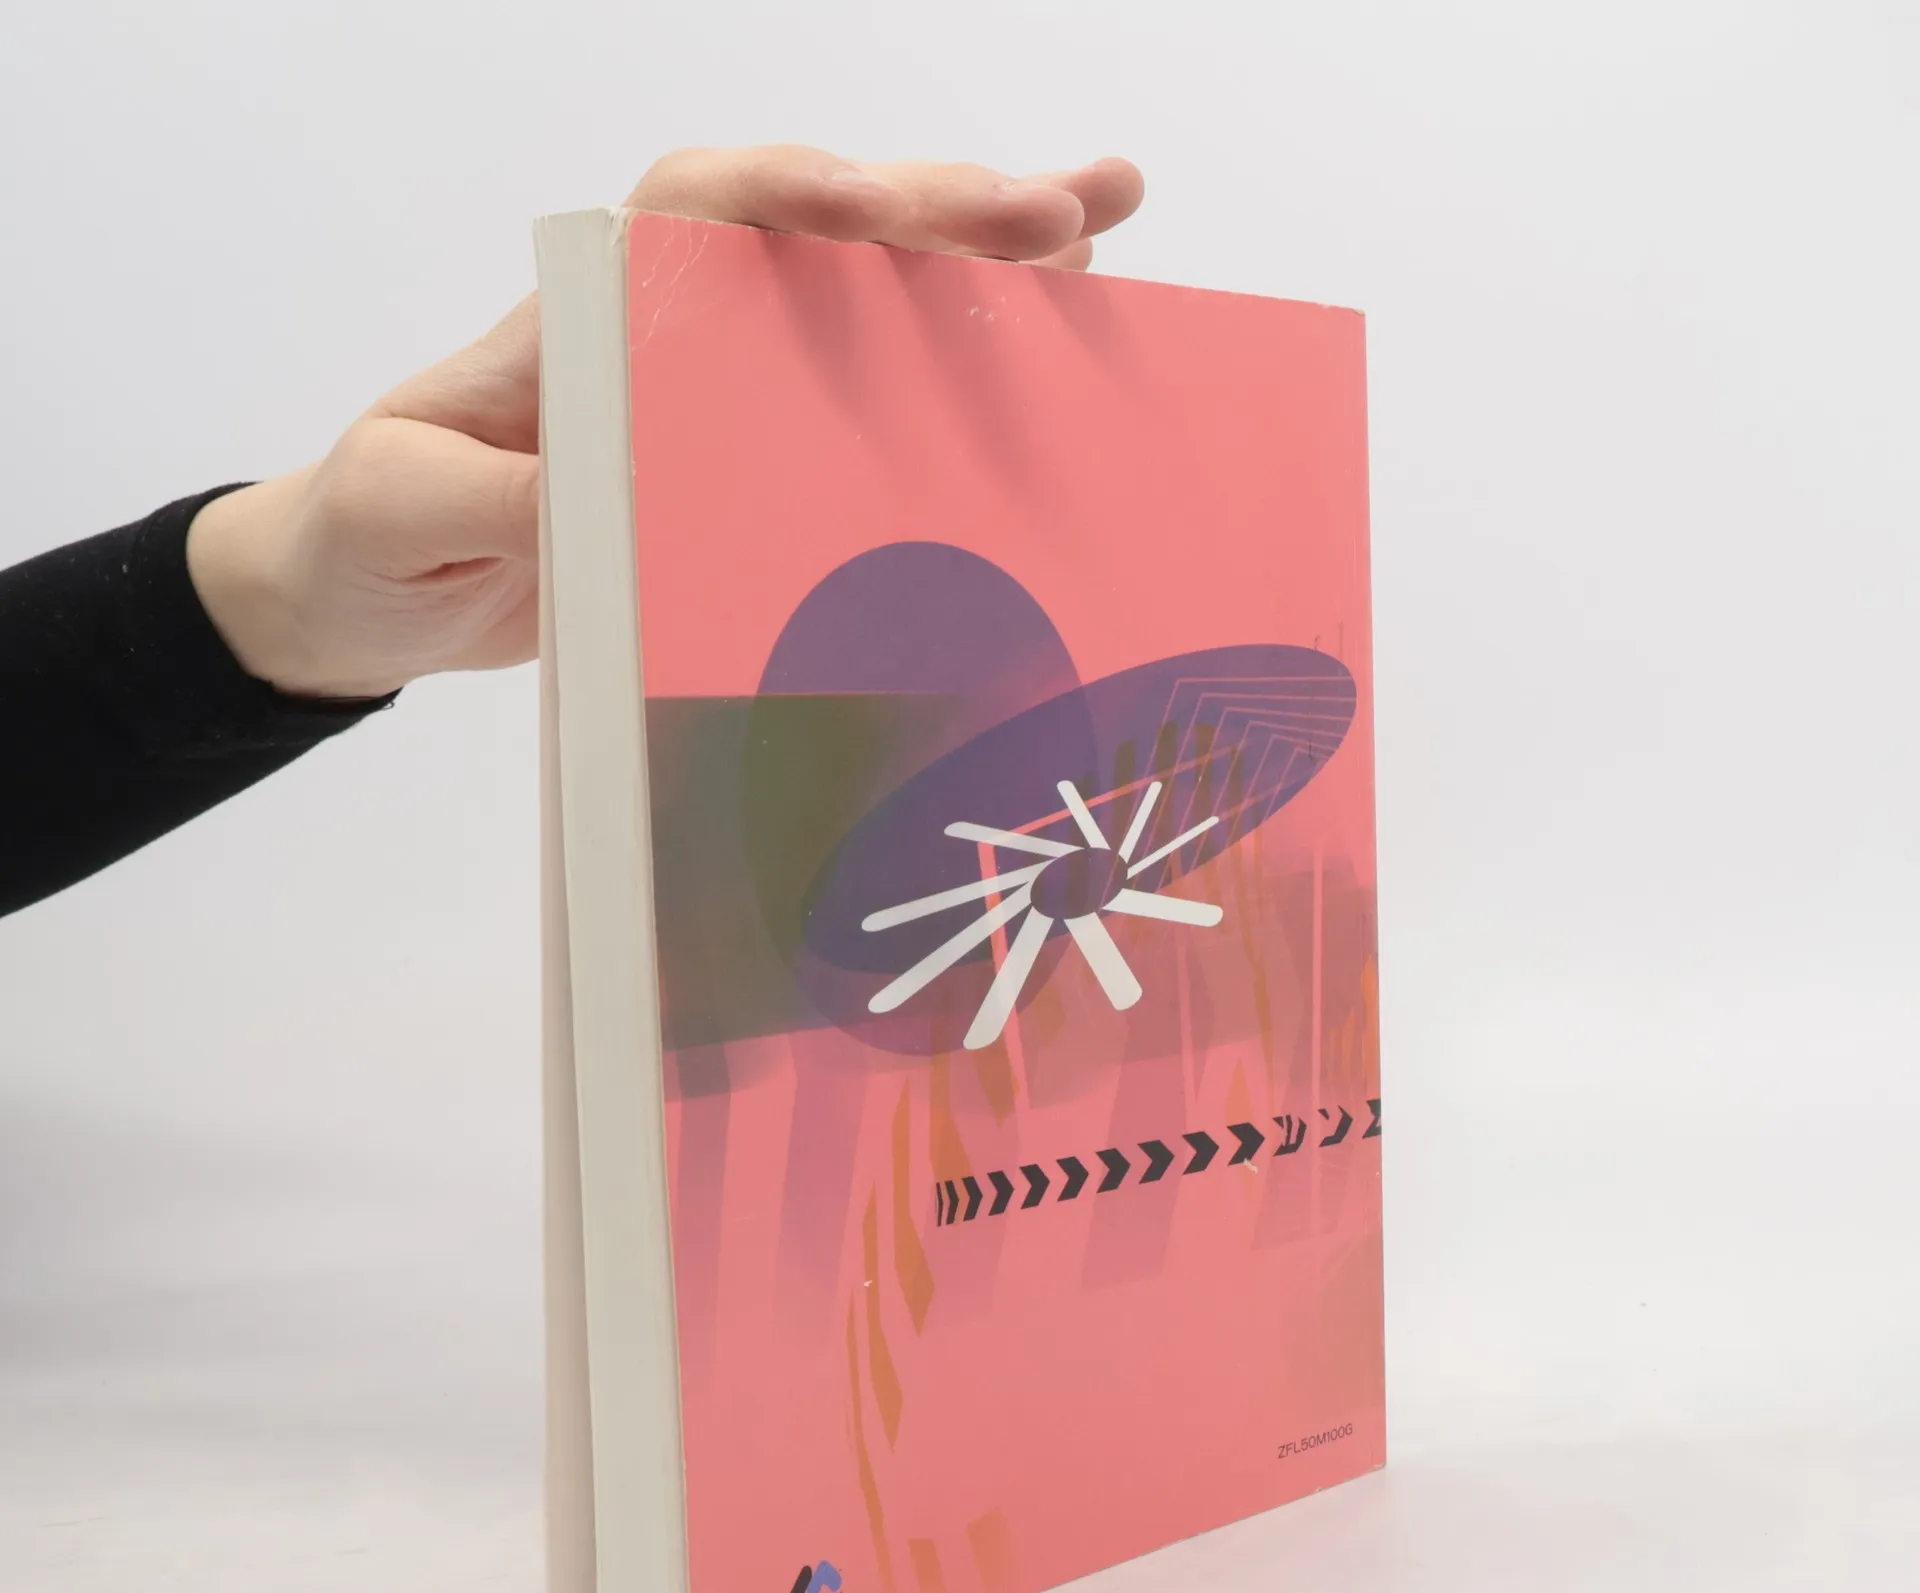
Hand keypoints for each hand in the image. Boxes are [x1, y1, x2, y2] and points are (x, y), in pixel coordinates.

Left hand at [186, 148, 1146, 700]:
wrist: (366, 594)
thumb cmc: (367, 530)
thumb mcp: (400, 505)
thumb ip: (487, 488)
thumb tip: (595, 496)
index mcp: (585, 317)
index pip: (699, 212)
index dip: (794, 196)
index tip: (873, 210)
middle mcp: (669, 329)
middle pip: (822, 234)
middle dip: (946, 212)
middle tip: (1075, 212)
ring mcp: (719, 391)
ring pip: (865, 298)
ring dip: (983, 263)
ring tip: (1105, 234)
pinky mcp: (746, 460)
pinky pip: (863, 401)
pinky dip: (953, 374)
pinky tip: (1045, 352)